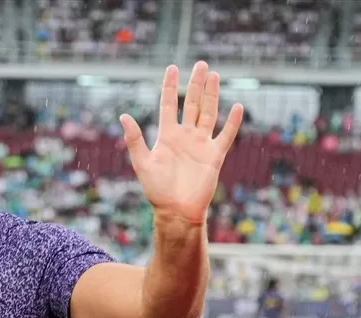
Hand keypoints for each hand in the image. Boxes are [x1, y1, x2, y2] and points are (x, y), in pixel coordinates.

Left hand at [120, 61, 243, 223]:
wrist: (177, 210)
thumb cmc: (157, 190)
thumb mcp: (142, 162)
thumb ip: (134, 139)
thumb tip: (123, 115)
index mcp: (167, 135)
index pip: (169, 104)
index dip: (170, 86)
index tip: (172, 68)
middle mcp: (185, 136)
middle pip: (192, 104)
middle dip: (195, 84)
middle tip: (200, 64)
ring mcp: (201, 144)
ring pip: (208, 113)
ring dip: (212, 95)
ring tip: (214, 76)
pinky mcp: (215, 155)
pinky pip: (226, 135)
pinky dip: (232, 122)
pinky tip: (237, 106)